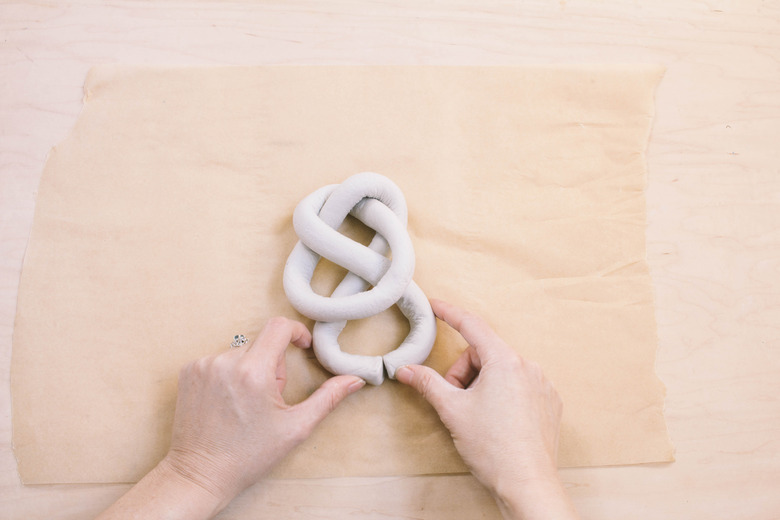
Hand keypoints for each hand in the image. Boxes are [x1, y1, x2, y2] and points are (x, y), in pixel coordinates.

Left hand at [97, 317, 365, 519]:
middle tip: (269, 396)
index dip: (296, 332)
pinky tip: (227, 402)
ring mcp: (203, 365)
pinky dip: (228, 374)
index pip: (279, 326)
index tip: (301, 346)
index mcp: (254, 372)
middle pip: (262, 343)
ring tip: (245, 403)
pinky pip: (218, 360)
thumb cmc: (247, 455)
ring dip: (249, 369)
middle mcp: (225, 362)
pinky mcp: (189, 371)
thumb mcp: (295, 428)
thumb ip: (327, 398)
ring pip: (240, 352)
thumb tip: (354, 380)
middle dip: (272, 363)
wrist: (201, 474)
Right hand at [396, 299, 577, 519]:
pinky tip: (497, 420)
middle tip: (454, 400)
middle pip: (485, 354)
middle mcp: (528, 367)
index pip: (472, 326)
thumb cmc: (492, 448)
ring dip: (483, 385)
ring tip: (476, 414)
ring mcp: (542, 385)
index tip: (435, 305)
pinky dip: (503, 395)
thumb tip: (405, 369)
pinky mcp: (549, 403)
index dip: (449, 313)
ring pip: (502, 371)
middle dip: (464, 372)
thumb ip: (427, 383)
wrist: (527, 483)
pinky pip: (520, 386)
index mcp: (505, 362)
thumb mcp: (452, 410)